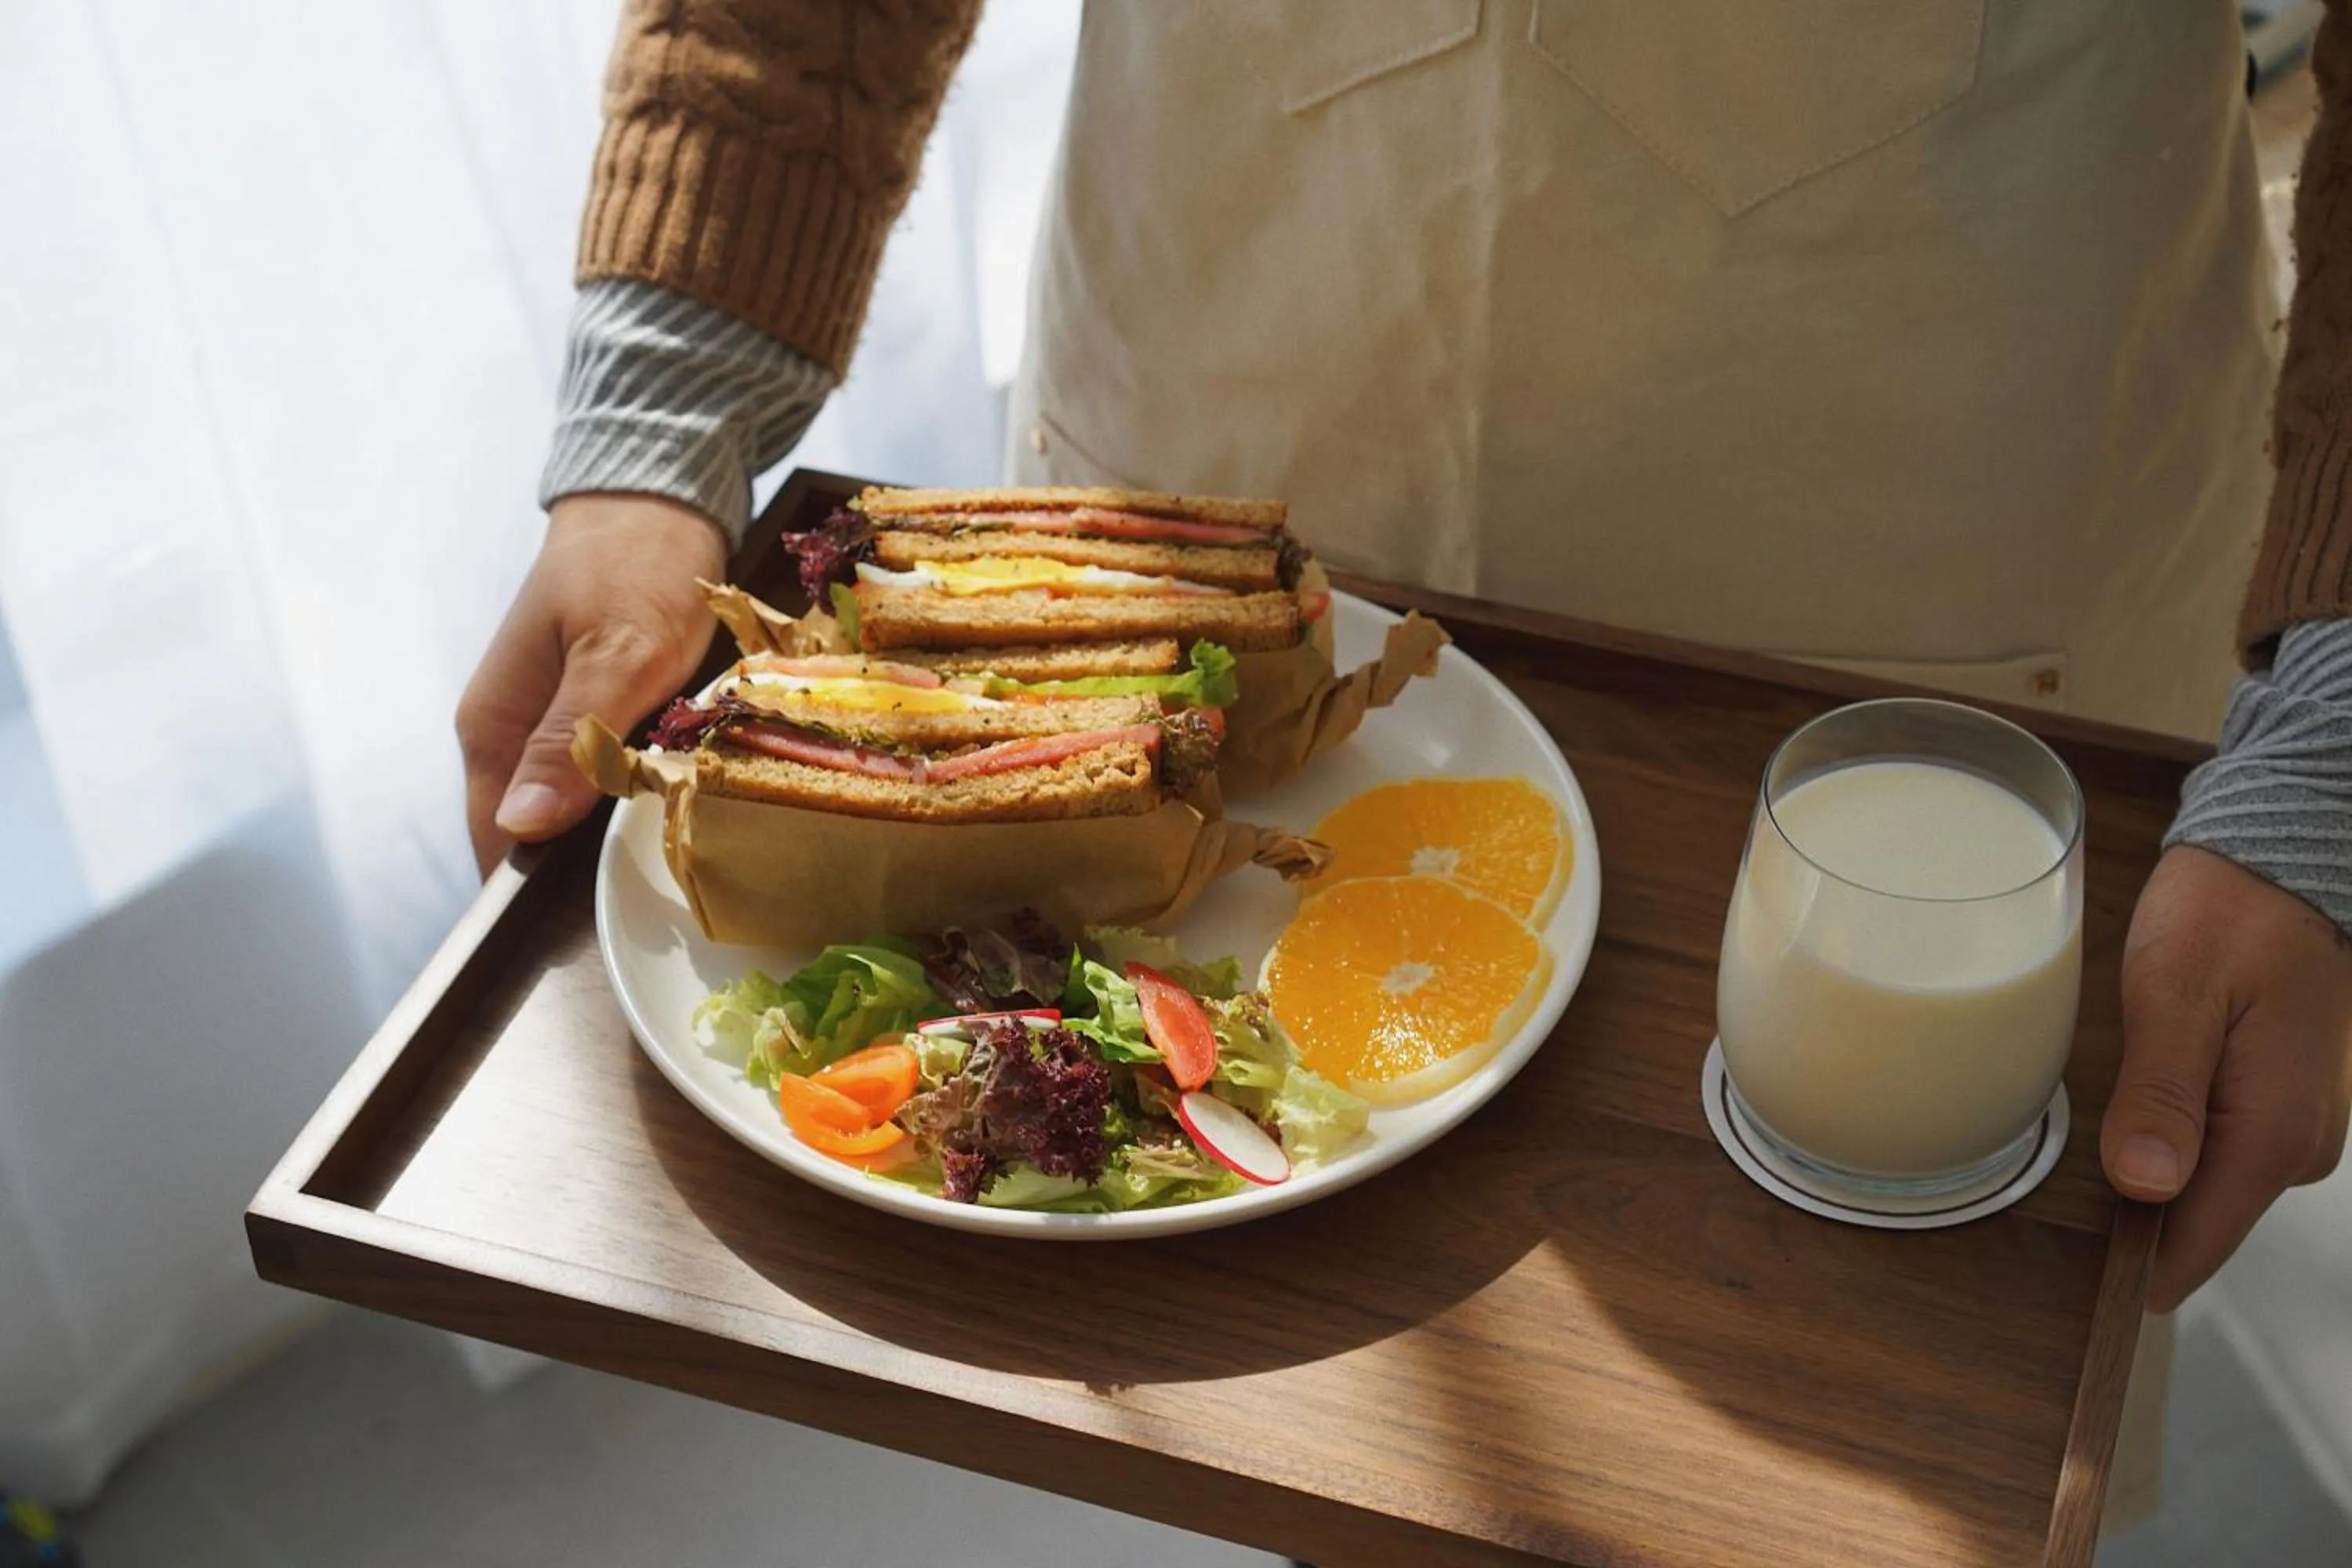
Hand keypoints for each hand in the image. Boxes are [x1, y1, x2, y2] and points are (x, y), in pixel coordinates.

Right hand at [457, 493, 726, 872]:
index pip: (494, 844)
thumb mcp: (617, 652)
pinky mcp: (587, 710)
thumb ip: (570, 738)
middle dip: (584, 872)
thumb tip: (521, 827)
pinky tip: (679, 801)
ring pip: (573, 808)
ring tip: (674, 855)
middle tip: (654, 892)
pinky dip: (636, 791)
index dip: (534, 896)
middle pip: (534, 836)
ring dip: (615, 832)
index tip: (592, 925)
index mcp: (492, 727)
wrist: (655, 495)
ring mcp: (547, 721)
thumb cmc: (637, 564)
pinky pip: (601, 774)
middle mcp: (508, 733)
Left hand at [2107, 845, 2351, 1309]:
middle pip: (2199, 1222)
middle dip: (2135, 1225)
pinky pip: (2220, 1152)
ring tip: (2087, 1162)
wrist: (2279, 865)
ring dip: (2153, 1183)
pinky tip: (2133, 1126)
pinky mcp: (2281, 1103)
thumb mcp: (2177, 997)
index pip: (2198, 1244)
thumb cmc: (2227, 917)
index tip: (2072, 1291)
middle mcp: (2298, 1146)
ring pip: (2207, 1188)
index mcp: (2274, 1134)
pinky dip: (2174, 1149)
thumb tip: (2149, 1186)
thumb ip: (2163, 1095)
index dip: (2135, 1271)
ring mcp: (2295, 1126)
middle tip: (2055, 1215)